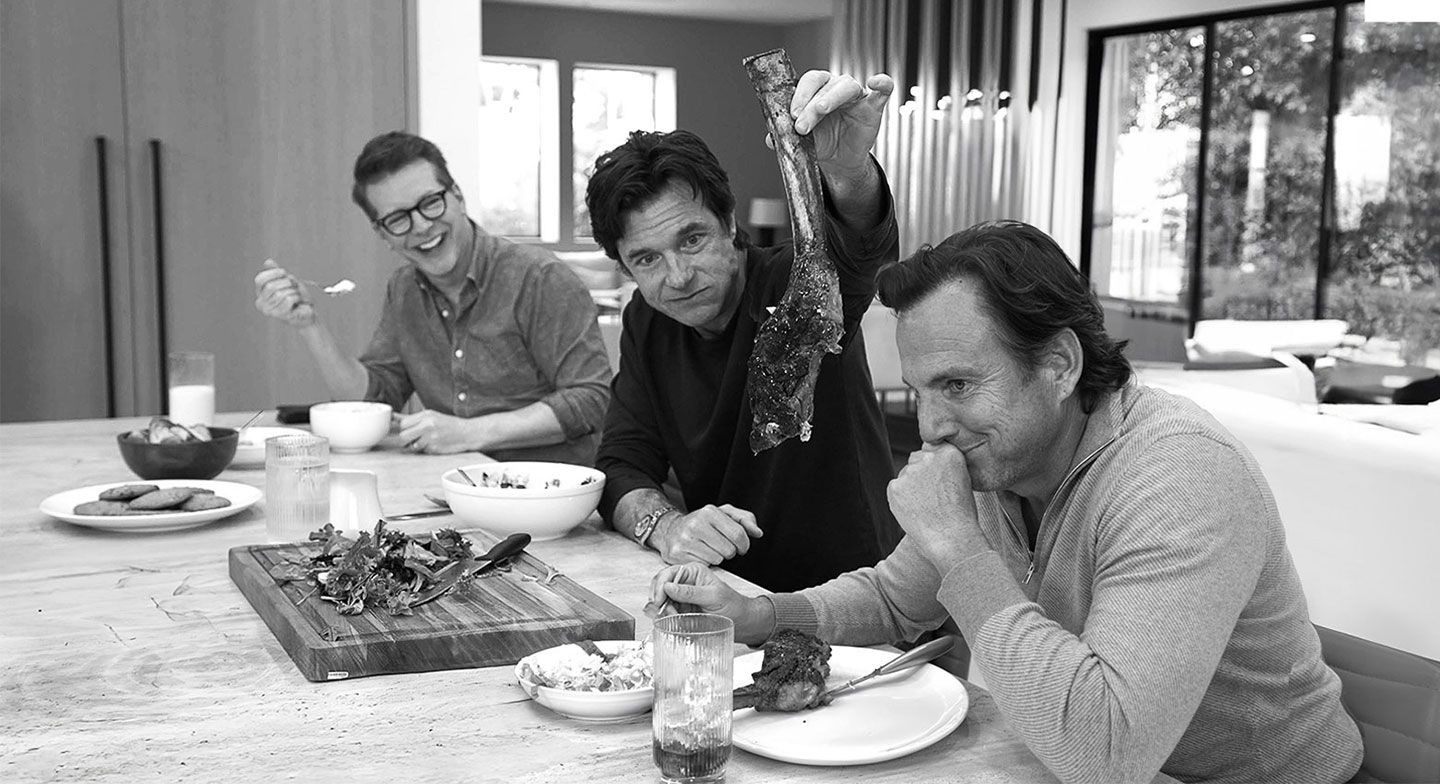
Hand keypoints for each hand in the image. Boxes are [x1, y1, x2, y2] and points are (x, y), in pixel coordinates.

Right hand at [254, 259, 316, 327]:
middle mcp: (261, 303)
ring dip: (293, 291)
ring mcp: (269, 310)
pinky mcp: (280, 315)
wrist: (308, 311)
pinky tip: (298, 301)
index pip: (260, 280)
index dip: (272, 273)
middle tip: (294, 286)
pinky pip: (288, 300)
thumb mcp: (287, 281)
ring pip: (280, 294)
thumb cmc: (297, 297)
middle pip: (271, 287)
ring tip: (297, 295)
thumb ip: (277, 272)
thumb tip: (268, 261)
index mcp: (260, 293)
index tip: (284, 272)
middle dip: (286, 283)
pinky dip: (296, 297)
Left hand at [397, 410, 476, 454]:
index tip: (408, 430)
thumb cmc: (449, 424)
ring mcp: (430, 438)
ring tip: (424, 441)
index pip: (402, 424)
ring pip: (410, 445)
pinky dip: (424, 450)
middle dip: (406, 438)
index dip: (403, 429)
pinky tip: (432, 444)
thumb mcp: (431, 415)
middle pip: (403, 435)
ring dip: (414, 445)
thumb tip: (393, 417)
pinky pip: (420, 451)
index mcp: (425, 415)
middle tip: (415, 437)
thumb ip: (411, 418)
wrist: (467, 433)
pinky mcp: (434, 448)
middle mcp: (427, 425)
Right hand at [647, 562, 773, 643]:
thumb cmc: (732, 605)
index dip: (660, 586)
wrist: (741, 621)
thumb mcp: (713, 597)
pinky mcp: (680, 610)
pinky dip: (664, 618)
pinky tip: (671, 622)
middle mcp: (684, 582)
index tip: (659, 600)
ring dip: (661, 611)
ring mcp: (681, 596)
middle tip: (665, 612)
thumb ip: (690, 592)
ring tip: (672, 619)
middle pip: (659, 586)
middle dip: (658, 600)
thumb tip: (668, 587)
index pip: (668, 573)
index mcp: (693, 571)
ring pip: (659, 600)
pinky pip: (665, 612)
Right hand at [650, 504, 762, 565]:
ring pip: (717, 559)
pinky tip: (699, 554)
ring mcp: (685, 539)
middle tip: (722, 547)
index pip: (738, 535)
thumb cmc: (702, 523)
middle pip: (729, 550)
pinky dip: (705, 563)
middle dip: (730, 551)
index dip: (744, 544)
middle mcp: (696, 524)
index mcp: (709, 512)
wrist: (670, 530)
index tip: (741, 547)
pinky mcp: (677, 554)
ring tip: (709, 550)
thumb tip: (758, 533)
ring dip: (717, 558)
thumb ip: (745, 519)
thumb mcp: (724, 514)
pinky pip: (704, 565)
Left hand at [790, 71, 892, 178]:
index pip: (809, 82)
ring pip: (847, 86)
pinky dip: (882, 84)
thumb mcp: (802, 141)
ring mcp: (856, 96)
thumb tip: (771, 138)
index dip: (799, 95)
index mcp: (817, 90)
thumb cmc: (822, 142)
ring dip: (831, 97)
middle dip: (810, 104)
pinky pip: (882, 91)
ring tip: (821, 110)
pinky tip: (875, 83)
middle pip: (825, 84)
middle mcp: (836, 88)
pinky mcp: (873, 107)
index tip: (791, 115)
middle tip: (801, 125)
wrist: (840, 160)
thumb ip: (787, 136)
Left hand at [887, 441, 986, 567]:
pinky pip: (894, 489)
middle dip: (920, 474)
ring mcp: (910, 471)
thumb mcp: (963, 481)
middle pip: (916, 460)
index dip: (933, 467)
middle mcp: (928, 457)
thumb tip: (927, 461)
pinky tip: (915, 513)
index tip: (938, 481)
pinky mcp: (895, 487)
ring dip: (910, 488)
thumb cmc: (962, 516)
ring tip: (925, 509)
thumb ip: (944, 466)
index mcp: (949, 453)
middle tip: (930, 498)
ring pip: (905, 476)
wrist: (952, 539)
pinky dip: (900, 500)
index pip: (932, 450)